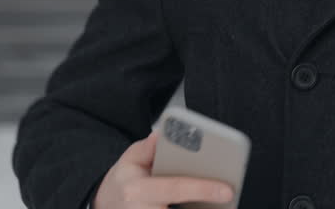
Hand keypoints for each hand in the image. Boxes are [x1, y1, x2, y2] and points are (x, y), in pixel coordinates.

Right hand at [93, 131, 235, 208]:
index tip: (227, 189)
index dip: (203, 188)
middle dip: (205, 199)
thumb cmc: (123, 183)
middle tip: (228, 194)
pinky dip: (195, 208)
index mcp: (136, 189)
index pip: (175, 187)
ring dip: (201, 207)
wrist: (106, 207)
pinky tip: (208, 205)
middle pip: (181, 207)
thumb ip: (147, 147)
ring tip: (222, 203)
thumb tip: (162, 134)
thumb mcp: (129, 160)